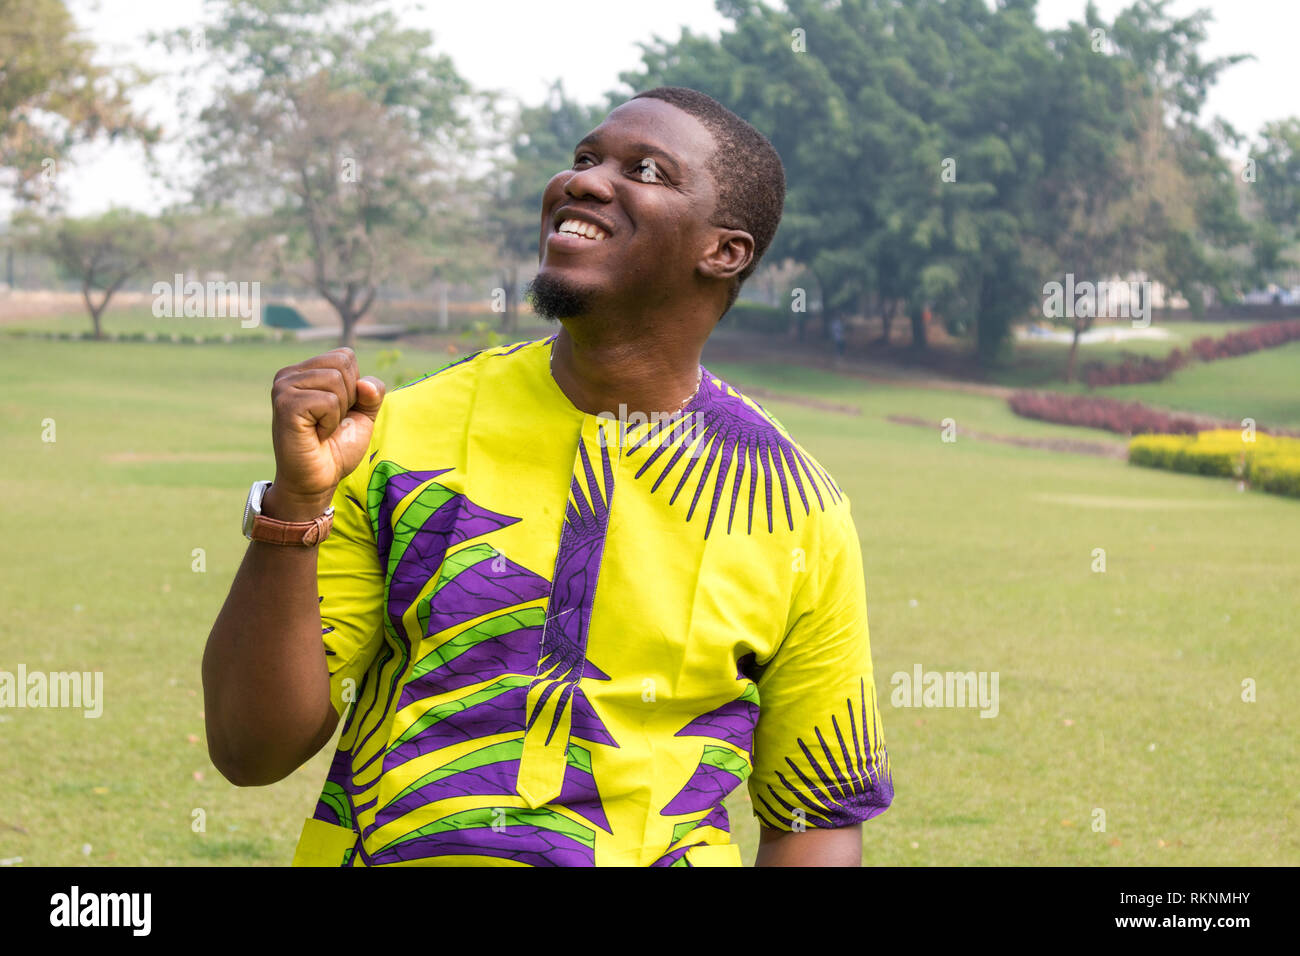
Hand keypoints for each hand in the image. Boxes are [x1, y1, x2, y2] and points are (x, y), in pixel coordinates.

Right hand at [267, 347, 384, 517]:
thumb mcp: (363, 414)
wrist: (318, 480)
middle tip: (329, 421)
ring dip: (339, 412)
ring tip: (322, 428)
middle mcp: (289, 374)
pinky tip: (316, 434)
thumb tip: (363, 384)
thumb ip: (372, 391)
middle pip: (343, 365)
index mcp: (304, 371)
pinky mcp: (285, 404)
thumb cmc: (337, 447)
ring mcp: (283, 387)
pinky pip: (328, 401)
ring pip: (336, 381)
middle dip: (348, 398)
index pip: (345, 355)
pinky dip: (331, 422)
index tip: (337, 411)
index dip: (354, 386)